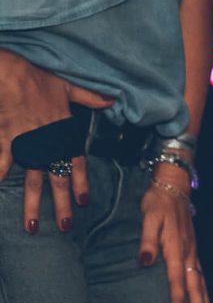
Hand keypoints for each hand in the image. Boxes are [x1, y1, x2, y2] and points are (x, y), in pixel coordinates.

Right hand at [0, 50, 112, 232]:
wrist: (14, 76)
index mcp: (64, 132)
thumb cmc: (41, 80)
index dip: (80, 183)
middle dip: (61, 203)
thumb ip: (91, 98)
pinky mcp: (7, 142)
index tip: (82, 201)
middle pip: (57, 178)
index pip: (76, 163)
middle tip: (65, 226)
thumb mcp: (70, 88)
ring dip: (32, 204)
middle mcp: (49, 143)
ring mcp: (28, 145)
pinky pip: (2, 165)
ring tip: (32, 226)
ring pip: (32, 180)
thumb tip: (112, 100)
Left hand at [139, 163, 212, 302]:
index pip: (177, 279)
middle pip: (196, 286)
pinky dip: (204, 292)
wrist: (175, 186)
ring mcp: (193, 251)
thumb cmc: (157, 202)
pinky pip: (201, 275)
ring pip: (202, 283)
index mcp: (176, 247)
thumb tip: (145, 261)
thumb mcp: (148, 217)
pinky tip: (204, 301)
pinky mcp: (193, 249)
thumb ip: (147, 240)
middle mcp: (188, 252)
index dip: (177, 299)